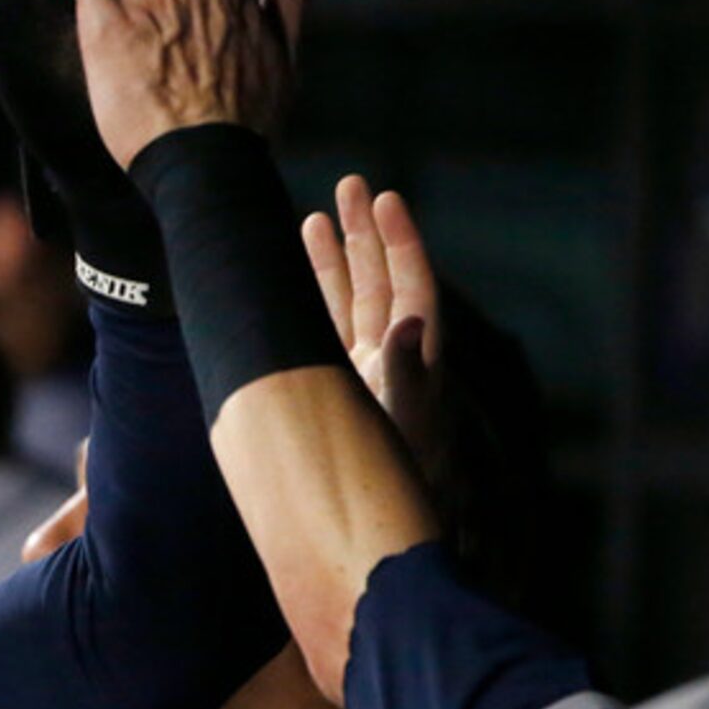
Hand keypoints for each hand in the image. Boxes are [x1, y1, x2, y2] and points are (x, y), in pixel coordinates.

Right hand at [304, 175, 441, 450]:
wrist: (384, 523)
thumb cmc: (407, 477)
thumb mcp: (409, 424)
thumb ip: (406, 374)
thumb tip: (406, 325)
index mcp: (418, 357)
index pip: (412, 284)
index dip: (400, 241)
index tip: (386, 199)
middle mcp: (391, 356)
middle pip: (380, 281)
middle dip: (364, 235)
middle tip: (350, 184)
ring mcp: (361, 371)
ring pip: (347, 302)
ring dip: (333, 262)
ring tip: (313, 219)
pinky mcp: (335, 389)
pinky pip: (322, 333)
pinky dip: (309, 304)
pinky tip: (290, 280)